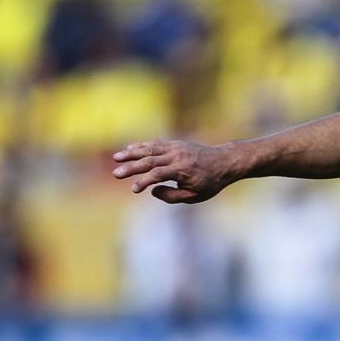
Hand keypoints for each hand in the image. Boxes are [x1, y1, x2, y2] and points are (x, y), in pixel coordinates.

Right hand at [112, 139, 240, 203]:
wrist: (224, 161)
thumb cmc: (210, 182)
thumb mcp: (195, 196)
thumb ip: (172, 196)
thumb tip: (152, 190)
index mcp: (182, 170)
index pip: (158, 175)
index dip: (144, 182)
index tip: (134, 190)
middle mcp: (177, 156)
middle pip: (149, 161)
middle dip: (131, 167)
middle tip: (116, 174)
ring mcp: (175, 148)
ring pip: (149, 149)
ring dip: (131, 153)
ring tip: (116, 158)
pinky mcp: (174, 144)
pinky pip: (155, 144)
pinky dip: (141, 146)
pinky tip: (129, 149)